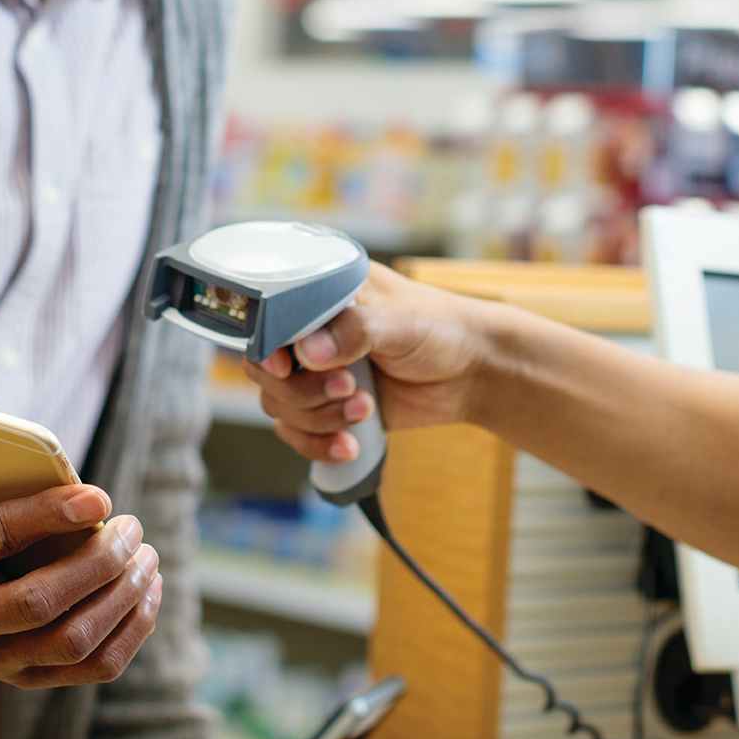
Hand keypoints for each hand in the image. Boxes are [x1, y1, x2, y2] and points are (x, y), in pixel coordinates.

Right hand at [0, 401, 164, 687]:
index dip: (48, 515)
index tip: (100, 495)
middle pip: (39, 602)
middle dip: (97, 563)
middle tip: (131, 527)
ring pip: (71, 640)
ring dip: (121, 597)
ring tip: (146, 556)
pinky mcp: (27, 680)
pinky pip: (91, 667)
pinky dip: (130, 630)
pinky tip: (147, 591)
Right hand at [244, 262, 494, 464]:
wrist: (472, 372)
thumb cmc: (440, 329)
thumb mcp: (401, 321)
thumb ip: (355, 330)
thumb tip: (308, 352)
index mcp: (321, 293)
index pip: (268, 316)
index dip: (267, 344)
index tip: (286, 367)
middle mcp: (310, 332)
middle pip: (265, 368)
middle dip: (303, 389)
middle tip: (348, 387)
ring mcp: (317, 372)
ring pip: (280, 405)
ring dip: (318, 417)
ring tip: (365, 409)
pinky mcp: (329, 408)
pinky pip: (298, 433)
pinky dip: (318, 444)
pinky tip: (349, 445)